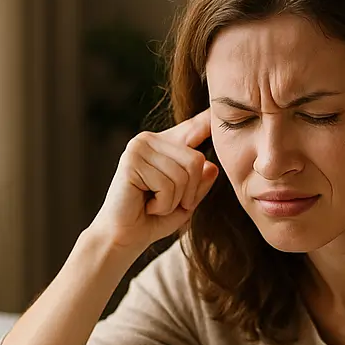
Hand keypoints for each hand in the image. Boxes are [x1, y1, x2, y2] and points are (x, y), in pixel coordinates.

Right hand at [91, 108, 218, 252]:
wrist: (124, 237)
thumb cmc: (153, 219)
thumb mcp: (186, 201)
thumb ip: (199, 184)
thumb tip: (212, 166)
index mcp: (165, 146)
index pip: (193, 128)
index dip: (208, 119)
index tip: (220, 106)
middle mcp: (151, 140)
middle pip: (196, 160)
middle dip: (190, 192)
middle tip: (168, 204)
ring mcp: (139, 147)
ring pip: (183, 175)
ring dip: (174, 201)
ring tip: (154, 204)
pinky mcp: (131, 161)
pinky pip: (167, 185)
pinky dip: (162, 204)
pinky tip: (146, 205)